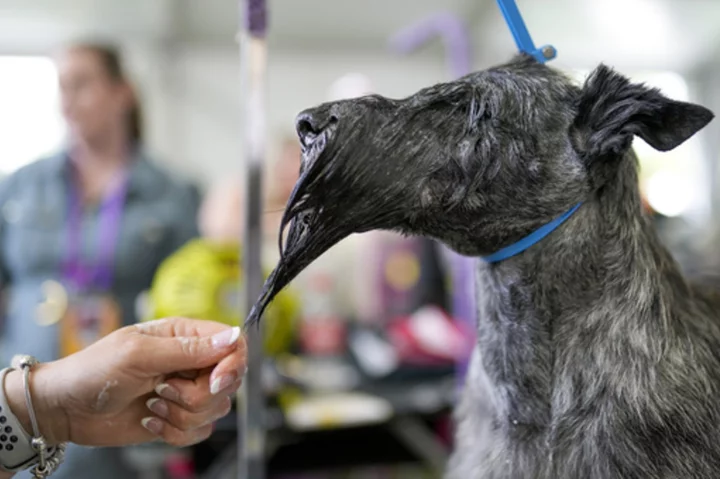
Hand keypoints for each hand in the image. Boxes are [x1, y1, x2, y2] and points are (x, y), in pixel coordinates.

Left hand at [5, 318, 245, 447]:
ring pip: (216, 409)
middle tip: (164, 388)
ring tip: (152, 403)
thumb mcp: (139, 354)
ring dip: (182, 414)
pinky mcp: (180, 418)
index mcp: (186, 336)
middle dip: (198, 394)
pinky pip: (201, 431)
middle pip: (229, 381)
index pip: (234, 344)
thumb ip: (188, 349)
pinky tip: (151, 419)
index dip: (233, 363)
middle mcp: (192, 362)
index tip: (216, 380)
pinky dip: (176, 432)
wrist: (66, 409)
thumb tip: (233, 337)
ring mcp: (187, 391)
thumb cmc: (94, 371)